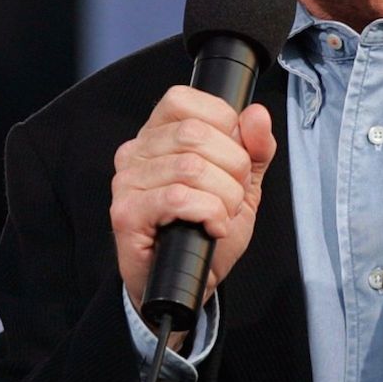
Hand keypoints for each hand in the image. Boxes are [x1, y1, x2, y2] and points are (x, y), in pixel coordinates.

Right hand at [110, 85, 276, 319]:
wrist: (191, 281)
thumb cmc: (209, 228)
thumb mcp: (243, 182)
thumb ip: (255, 147)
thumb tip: (256, 114)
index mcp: (160, 134)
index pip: (187, 100)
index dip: (225, 125)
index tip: (235, 157)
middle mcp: (136, 151)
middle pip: (196, 134)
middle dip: (233, 167)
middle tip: (232, 194)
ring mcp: (127, 182)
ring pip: (191, 168)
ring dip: (224, 197)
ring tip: (222, 214)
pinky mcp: (126, 214)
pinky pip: (179, 198)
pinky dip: (209, 213)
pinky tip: (211, 227)